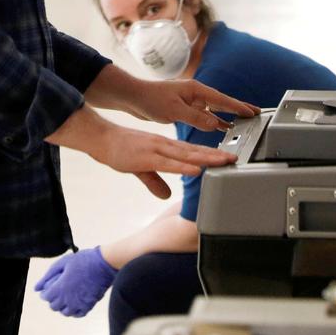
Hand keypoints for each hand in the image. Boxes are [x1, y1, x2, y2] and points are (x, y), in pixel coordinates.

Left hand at [34, 248, 116, 316]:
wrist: (103, 264)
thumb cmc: (82, 260)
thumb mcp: (62, 263)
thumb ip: (47, 276)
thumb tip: (36, 288)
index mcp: (60, 288)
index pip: (46, 297)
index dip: (45, 292)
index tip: (49, 287)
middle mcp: (69, 299)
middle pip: (54, 307)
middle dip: (53, 299)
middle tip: (58, 290)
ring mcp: (79, 304)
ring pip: (65, 312)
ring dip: (63, 306)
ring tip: (67, 296)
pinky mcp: (89, 305)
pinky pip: (78, 314)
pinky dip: (74, 310)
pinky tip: (75, 301)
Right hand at [47, 107, 238, 197]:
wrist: (100, 138)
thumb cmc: (119, 150)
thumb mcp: (140, 168)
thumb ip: (154, 182)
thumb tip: (165, 195)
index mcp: (164, 147)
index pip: (192, 151)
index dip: (210, 155)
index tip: (227, 158)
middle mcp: (164, 146)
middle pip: (194, 152)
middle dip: (216, 156)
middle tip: (235, 159)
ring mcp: (156, 150)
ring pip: (186, 155)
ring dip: (206, 158)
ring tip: (223, 161)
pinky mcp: (146, 157)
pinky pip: (168, 163)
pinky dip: (183, 166)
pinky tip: (195, 169)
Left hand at [128, 79, 259, 132]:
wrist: (133, 97)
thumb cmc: (150, 99)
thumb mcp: (175, 111)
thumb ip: (196, 118)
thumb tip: (216, 125)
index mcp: (196, 90)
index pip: (222, 99)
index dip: (238, 107)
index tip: (252, 112)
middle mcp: (195, 94)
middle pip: (222, 102)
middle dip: (238, 108)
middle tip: (255, 113)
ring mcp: (190, 101)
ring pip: (213, 110)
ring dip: (227, 116)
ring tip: (242, 122)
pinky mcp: (184, 108)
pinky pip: (204, 115)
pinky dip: (214, 120)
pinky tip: (220, 126)